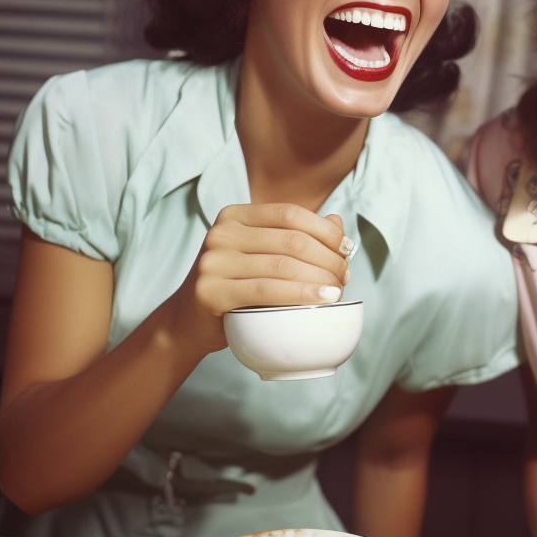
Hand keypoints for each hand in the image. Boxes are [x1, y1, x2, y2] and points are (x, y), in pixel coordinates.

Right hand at [168, 204, 352, 354]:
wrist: (189, 322)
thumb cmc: (237, 287)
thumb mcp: (264, 255)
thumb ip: (298, 236)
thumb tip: (338, 221)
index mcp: (235, 215)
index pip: (290, 214)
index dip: (325, 230)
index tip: (347, 249)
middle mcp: (221, 233)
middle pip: (291, 240)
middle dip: (328, 258)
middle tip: (345, 277)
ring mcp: (212, 261)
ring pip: (283, 265)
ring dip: (320, 278)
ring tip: (338, 291)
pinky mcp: (210, 291)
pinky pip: (267, 290)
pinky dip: (302, 294)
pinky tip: (323, 300)